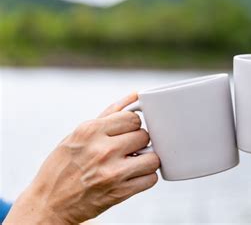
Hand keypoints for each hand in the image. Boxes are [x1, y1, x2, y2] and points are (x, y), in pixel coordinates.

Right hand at [5, 93, 159, 223]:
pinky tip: (133, 176)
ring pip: (152, 157)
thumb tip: (135, 95)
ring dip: (146, 160)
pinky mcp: (120, 192)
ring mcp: (112, 172)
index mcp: (90, 131)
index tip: (125, 132)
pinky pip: (150, 179)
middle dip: (138, 142)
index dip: (132, 125)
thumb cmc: (63, 166)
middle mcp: (102, 150)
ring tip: (133, 162)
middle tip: (127, 149)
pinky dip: (145, 177)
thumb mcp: (79, 134)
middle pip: (144, 136)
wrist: (49, 203)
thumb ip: (109, 114)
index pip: (133, 118)